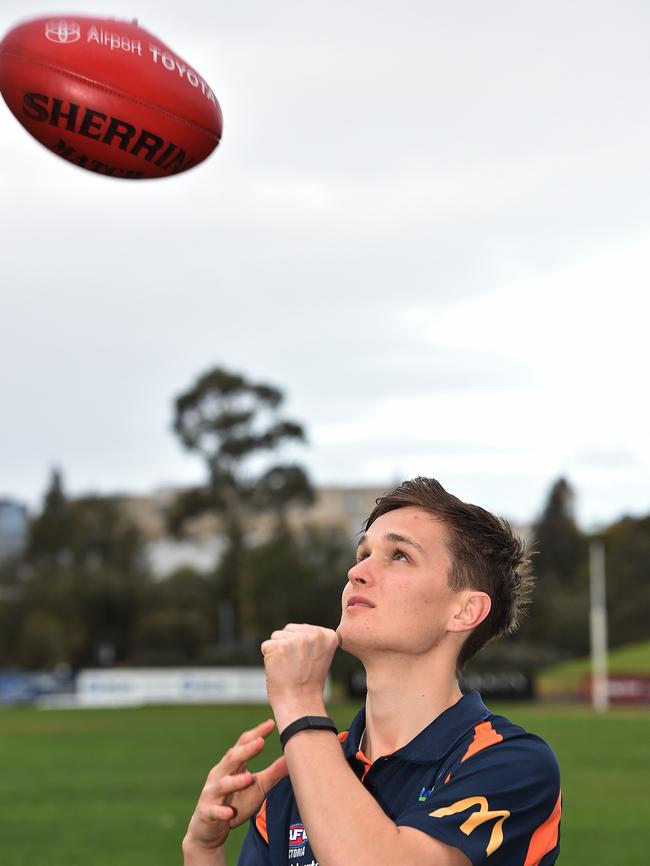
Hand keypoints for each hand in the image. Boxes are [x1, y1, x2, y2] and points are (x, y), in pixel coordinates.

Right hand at [183, 719, 286, 858]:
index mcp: (232, 765)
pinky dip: (221, 811)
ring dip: (235, 781)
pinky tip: (229, 813)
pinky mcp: (207, 812)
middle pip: (232, 759)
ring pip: (222, 784)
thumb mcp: (257, 786)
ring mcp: (212, 793)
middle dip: (246, 750)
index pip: (243, 744)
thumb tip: (292, 759)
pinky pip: (214, 811)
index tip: (271, 723)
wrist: (209, 828)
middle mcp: (220, 774)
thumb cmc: (235, 801)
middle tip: (260, 742)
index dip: (256, 734)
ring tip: (249, 778)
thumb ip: (273, 773)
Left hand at [261, 624, 338, 729]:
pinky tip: (279, 671)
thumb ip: (311, 640)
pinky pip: (266, 646)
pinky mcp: (279, 646)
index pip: (303, 630)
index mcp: (328, 635)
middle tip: (296, 667)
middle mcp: (314, 633)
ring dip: (278, 651)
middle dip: (288, 646)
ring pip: (277, 636)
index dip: (301, 648)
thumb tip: (296, 631)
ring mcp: (296, 639)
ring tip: (288, 669)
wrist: (300, 705)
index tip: (307, 664)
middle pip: (289, 630)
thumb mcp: (319, 656)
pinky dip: (268, 659)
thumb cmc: (308, 684)